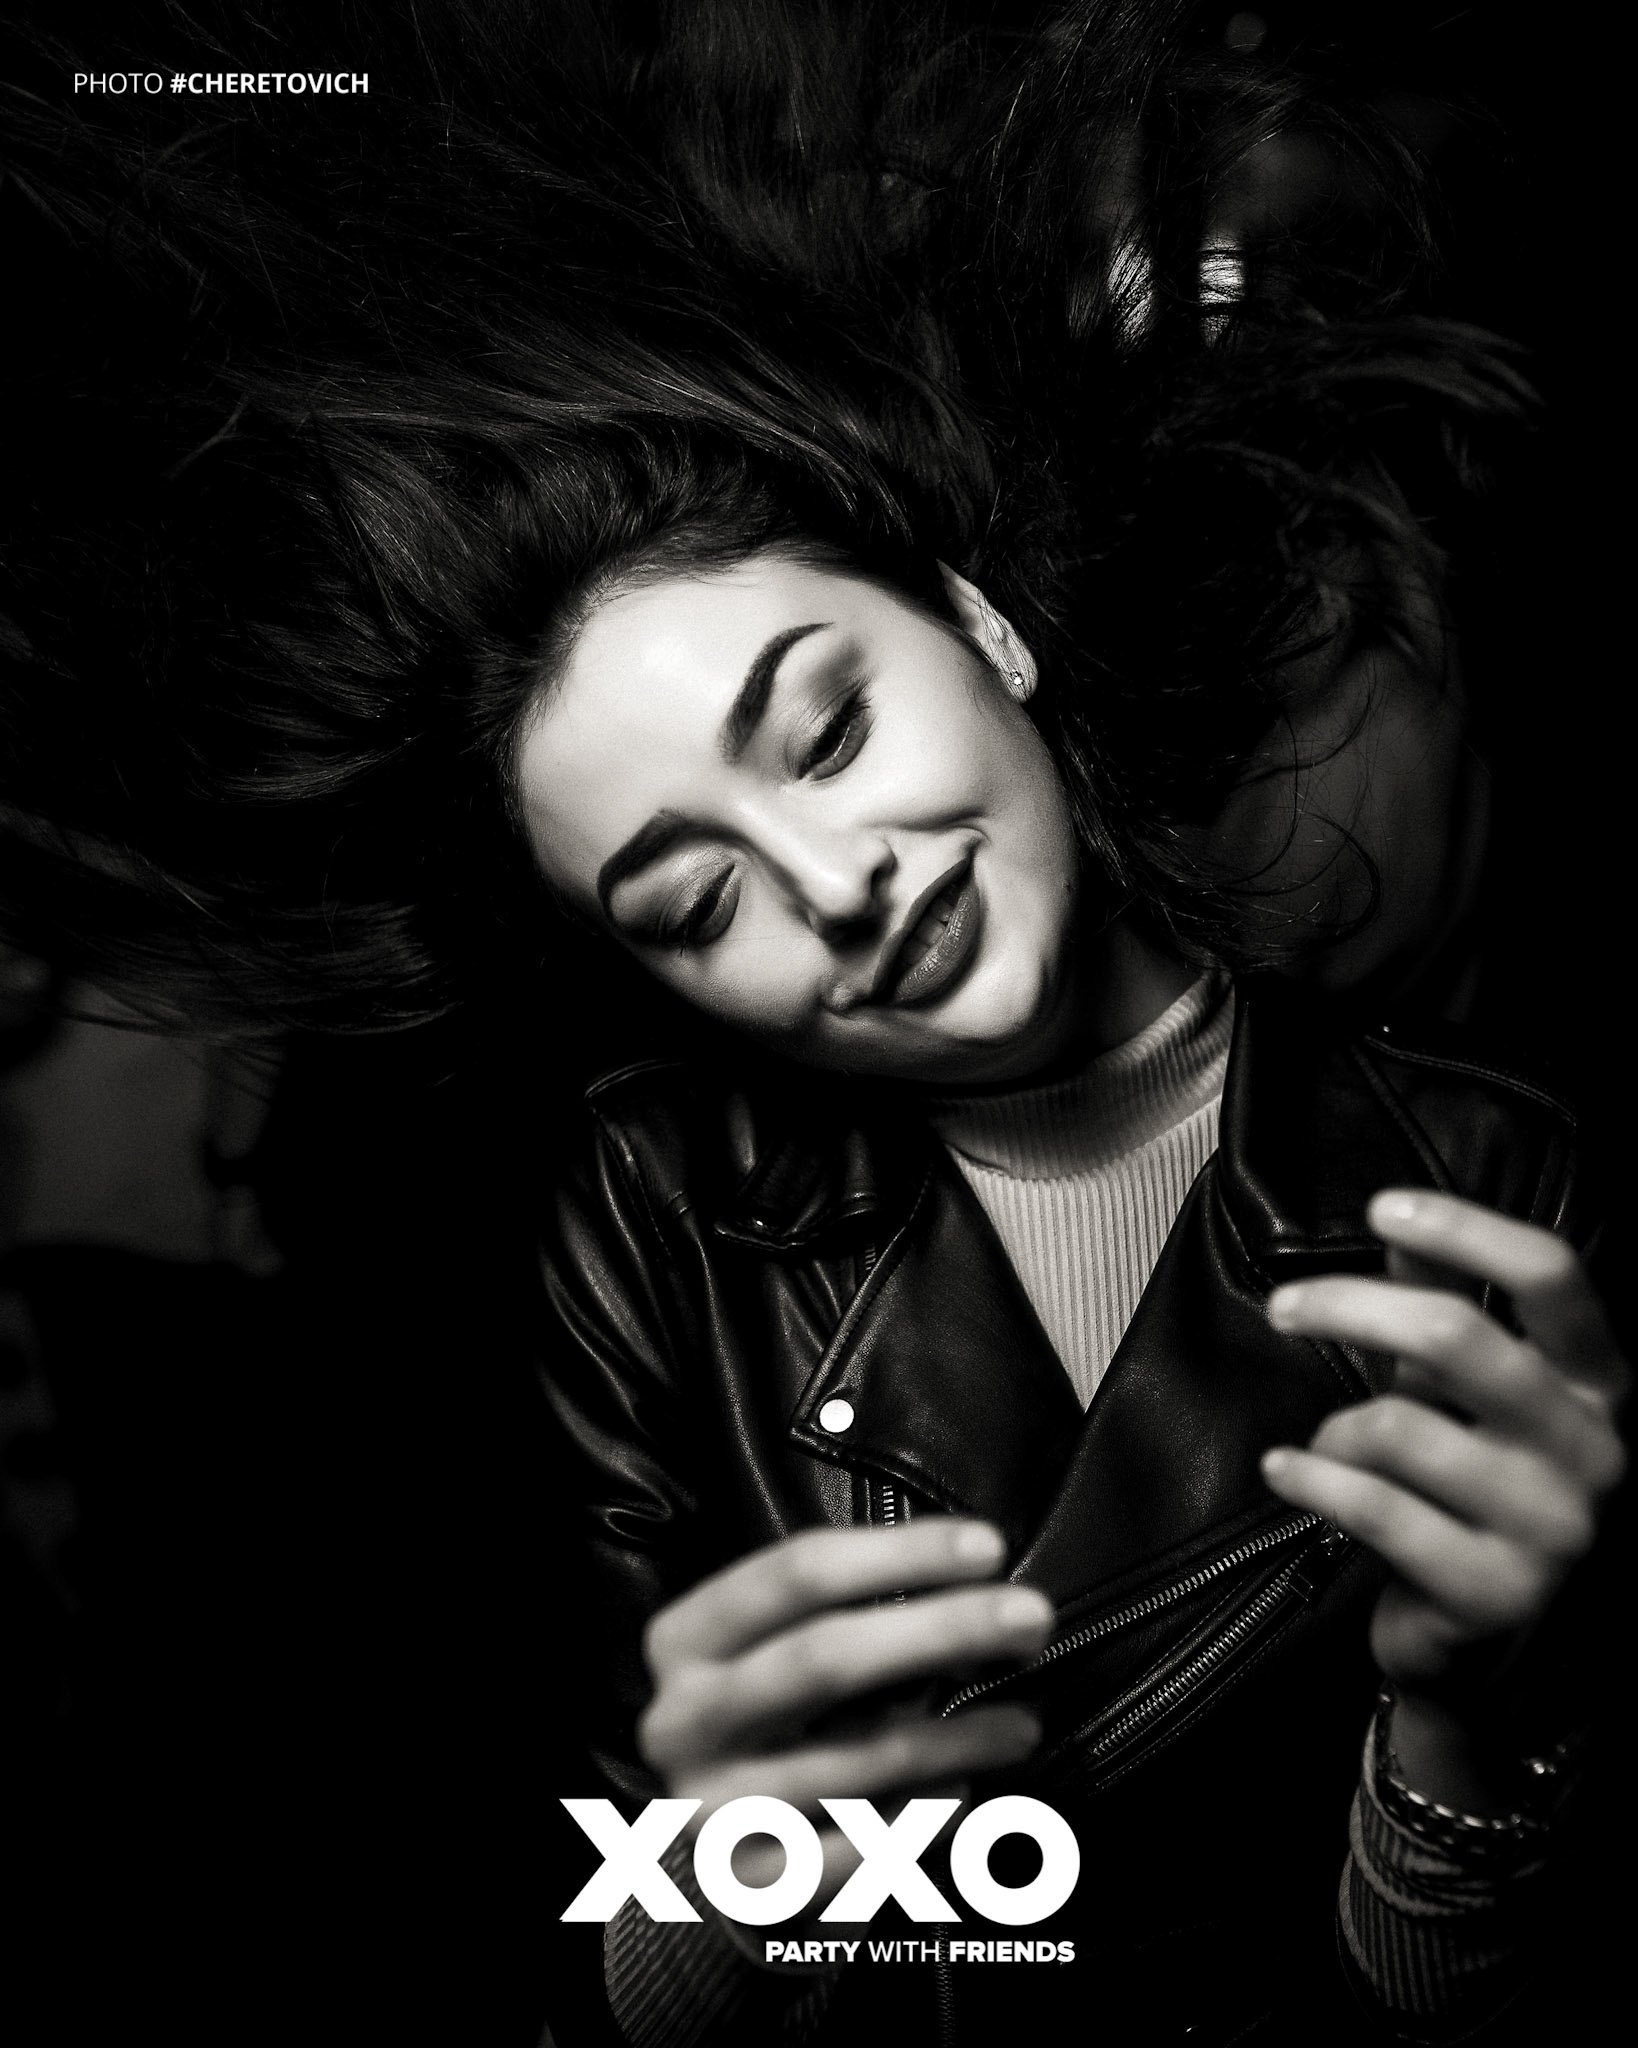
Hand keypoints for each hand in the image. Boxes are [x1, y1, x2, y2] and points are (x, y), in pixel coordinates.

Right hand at [638, 1518, 1050, 1936]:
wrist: (726, 1858)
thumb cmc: (780, 1723)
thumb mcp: (785, 1649)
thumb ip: (855, 1611)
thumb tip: (978, 1585)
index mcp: (686, 1639)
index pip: (798, 1573)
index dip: (900, 1554)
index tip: (990, 1546)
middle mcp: (683, 1720)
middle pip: (827, 1657)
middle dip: (942, 1629)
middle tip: (1032, 1618)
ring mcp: (712, 1810)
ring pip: (864, 1757)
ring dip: (961, 1736)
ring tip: (1024, 1723)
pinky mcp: (753, 1888)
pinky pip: (867, 1847)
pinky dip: (925, 1814)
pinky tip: (961, 1792)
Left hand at [1259, 1190, 1626, 1719]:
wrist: (1493, 1648)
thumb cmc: (1473, 1491)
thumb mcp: (1463, 1393)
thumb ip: (1441, 1308)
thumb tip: (1397, 1229)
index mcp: (1597, 1384)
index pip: (1552, 1275)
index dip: (1464, 1228)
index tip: (1383, 1207)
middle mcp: (1592, 1450)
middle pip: (1457, 1337)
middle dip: (1348, 1307)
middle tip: (1283, 1307)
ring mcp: (1552, 1527)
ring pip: (1398, 1428)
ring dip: (1335, 1429)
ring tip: (1326, 1449)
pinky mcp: (1494, 1592)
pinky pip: (1371, 1507)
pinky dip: (1310, 1478)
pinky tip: (1284, 1471)